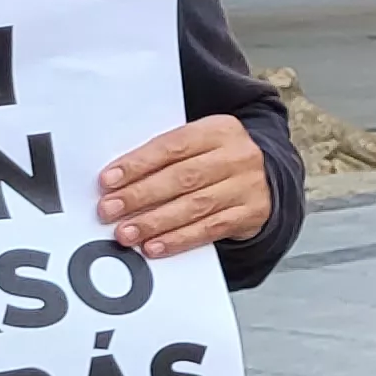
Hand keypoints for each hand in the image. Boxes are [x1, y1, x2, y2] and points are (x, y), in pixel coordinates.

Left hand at [99, 116, 272, 258]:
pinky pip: (210, 229)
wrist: (267, 177)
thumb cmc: (218, 160)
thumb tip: (119, 182)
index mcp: (219, 130)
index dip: (138, 164)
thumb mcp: (199, 145)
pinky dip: (179, 239)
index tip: (108, 181)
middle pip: (182, 177)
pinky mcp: (252, 213)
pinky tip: (155, 246)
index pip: (172, 146)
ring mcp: (248, 186)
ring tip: (126, 233)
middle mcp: (238, 156)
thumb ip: (166, 157)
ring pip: (195, 206)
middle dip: (140, 196)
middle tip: (109, 210)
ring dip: (155, 222)